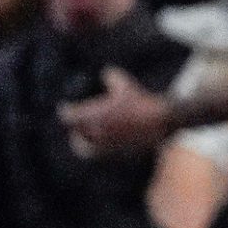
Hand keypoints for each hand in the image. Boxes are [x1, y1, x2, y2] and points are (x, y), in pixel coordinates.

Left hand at [59, 68, 174, 155]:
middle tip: (75, 122)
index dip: (65, 110)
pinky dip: (97, 149)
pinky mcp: (116, 155)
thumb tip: (105, 72)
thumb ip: (112, 76)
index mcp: (93, 116)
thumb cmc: (143, 102)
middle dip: (75, 126)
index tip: (65, 107)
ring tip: (81, 139)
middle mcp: (95, 133)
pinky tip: (102, 144)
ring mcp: (105, 146)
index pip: (68, 116)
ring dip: (81, 142)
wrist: (162, 122)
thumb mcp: (126, 84)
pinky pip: (100, 154)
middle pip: (76, 132)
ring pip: (85, 148)